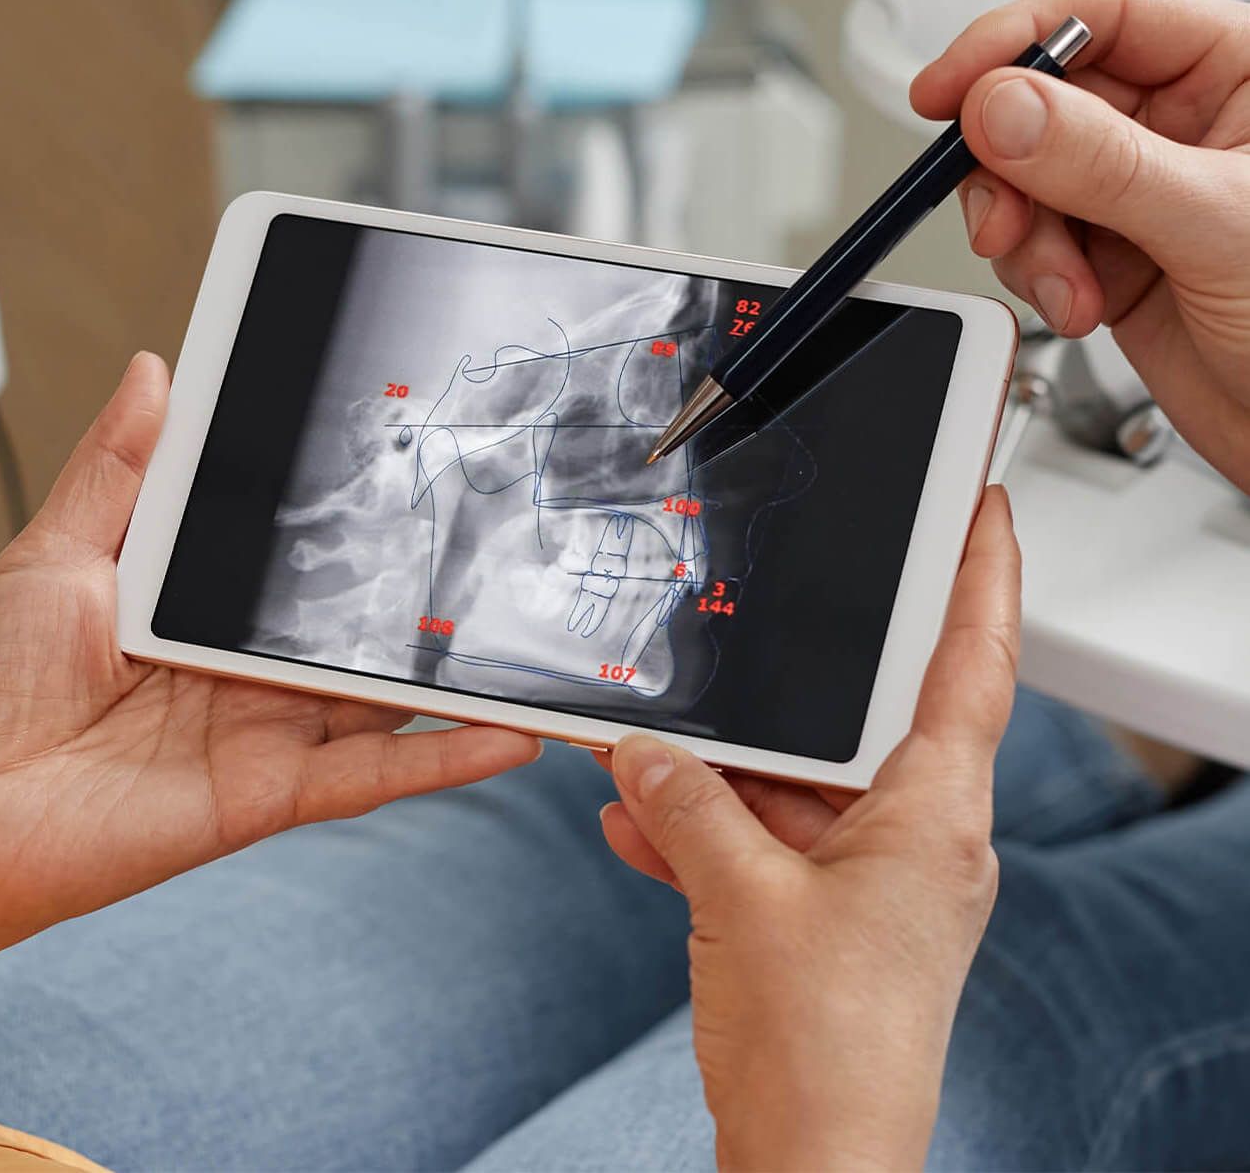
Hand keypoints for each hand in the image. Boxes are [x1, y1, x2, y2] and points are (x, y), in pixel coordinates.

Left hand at [0, 354, 539, 996]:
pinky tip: (509, 734)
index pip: (301, 556)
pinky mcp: (274, 791)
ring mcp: (269, 730)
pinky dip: (444, 759)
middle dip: (428, 592)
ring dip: (460, 676)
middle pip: (359, 625)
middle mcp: (248, 668)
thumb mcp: (54, 553)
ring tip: (529, 638)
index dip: (357, 519)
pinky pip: (374, 774)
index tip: (415, 469)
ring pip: (386, 698)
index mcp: (203, 605)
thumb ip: (119, 468)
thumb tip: (156, 371)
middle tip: (500, 544)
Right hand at [600, 488, 1019, 1170]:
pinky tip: (635, 822)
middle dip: (776, 697)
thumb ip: (688, 809)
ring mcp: (862, 878)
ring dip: (712, 776)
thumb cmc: (826, 1056)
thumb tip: (643, 756)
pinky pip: (755, 843)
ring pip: (786, 788)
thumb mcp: (744, 902)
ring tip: (641, 754)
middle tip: (732, 649)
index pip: (975, 668)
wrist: (810, 1167)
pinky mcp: (816, 915)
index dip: (983, 579)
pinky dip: (697, 830)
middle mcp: (910, 840)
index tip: (984, 511)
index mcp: (933, 820)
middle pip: (851, 725)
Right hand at [911, 0, 1249, 491]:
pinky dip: (1034, 277)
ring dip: (1023, 237)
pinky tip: (1075, 305)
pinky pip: (1031, 241)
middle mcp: (1183, 123)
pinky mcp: (1107, 254)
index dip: (1014, 42)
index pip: (1104, 14)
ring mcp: (1137, 191)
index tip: (949, 91)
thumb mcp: (1216, 227)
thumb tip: (1002, 108)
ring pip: (1025, 177)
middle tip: (1001, 217)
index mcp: (1237, 73)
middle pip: (1045, 101)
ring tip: (1063, 285)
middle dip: (1009, 167)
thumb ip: (1101, 163)